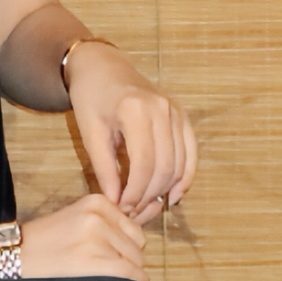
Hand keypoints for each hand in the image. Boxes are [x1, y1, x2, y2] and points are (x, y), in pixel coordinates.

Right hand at [18, 191, 151, 280]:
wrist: (14, 255)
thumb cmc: (45, 242)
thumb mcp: (77, 219)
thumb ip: (107, 225)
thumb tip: (144, 239)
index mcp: (97, 202)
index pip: (134, 231)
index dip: (124, 249)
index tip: (105, 259)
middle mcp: (100, 216)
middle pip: (137, 247)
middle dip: (126, 263)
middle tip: (99, 271)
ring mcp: (98, 237)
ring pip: (135, 263)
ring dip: (124, 276)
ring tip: (96, 277)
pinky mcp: (96, 259)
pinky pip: (131, 275)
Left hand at [65, 41, 197, 215]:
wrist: (104, 68)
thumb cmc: (91, 98)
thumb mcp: (90, 132)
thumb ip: (104, 168)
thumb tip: (116, 202)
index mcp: (135, 110)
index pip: (144, 164)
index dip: (135, 192)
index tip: (123, 208)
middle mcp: (162, 109)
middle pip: (164, 167)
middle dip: (150, 195)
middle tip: (134, 211)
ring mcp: (176, 111)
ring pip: (179, 164)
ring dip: (166, 190)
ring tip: (148, 206)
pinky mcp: (182, 116)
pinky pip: (191, 152)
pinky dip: (185, 177)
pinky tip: (173, 195)